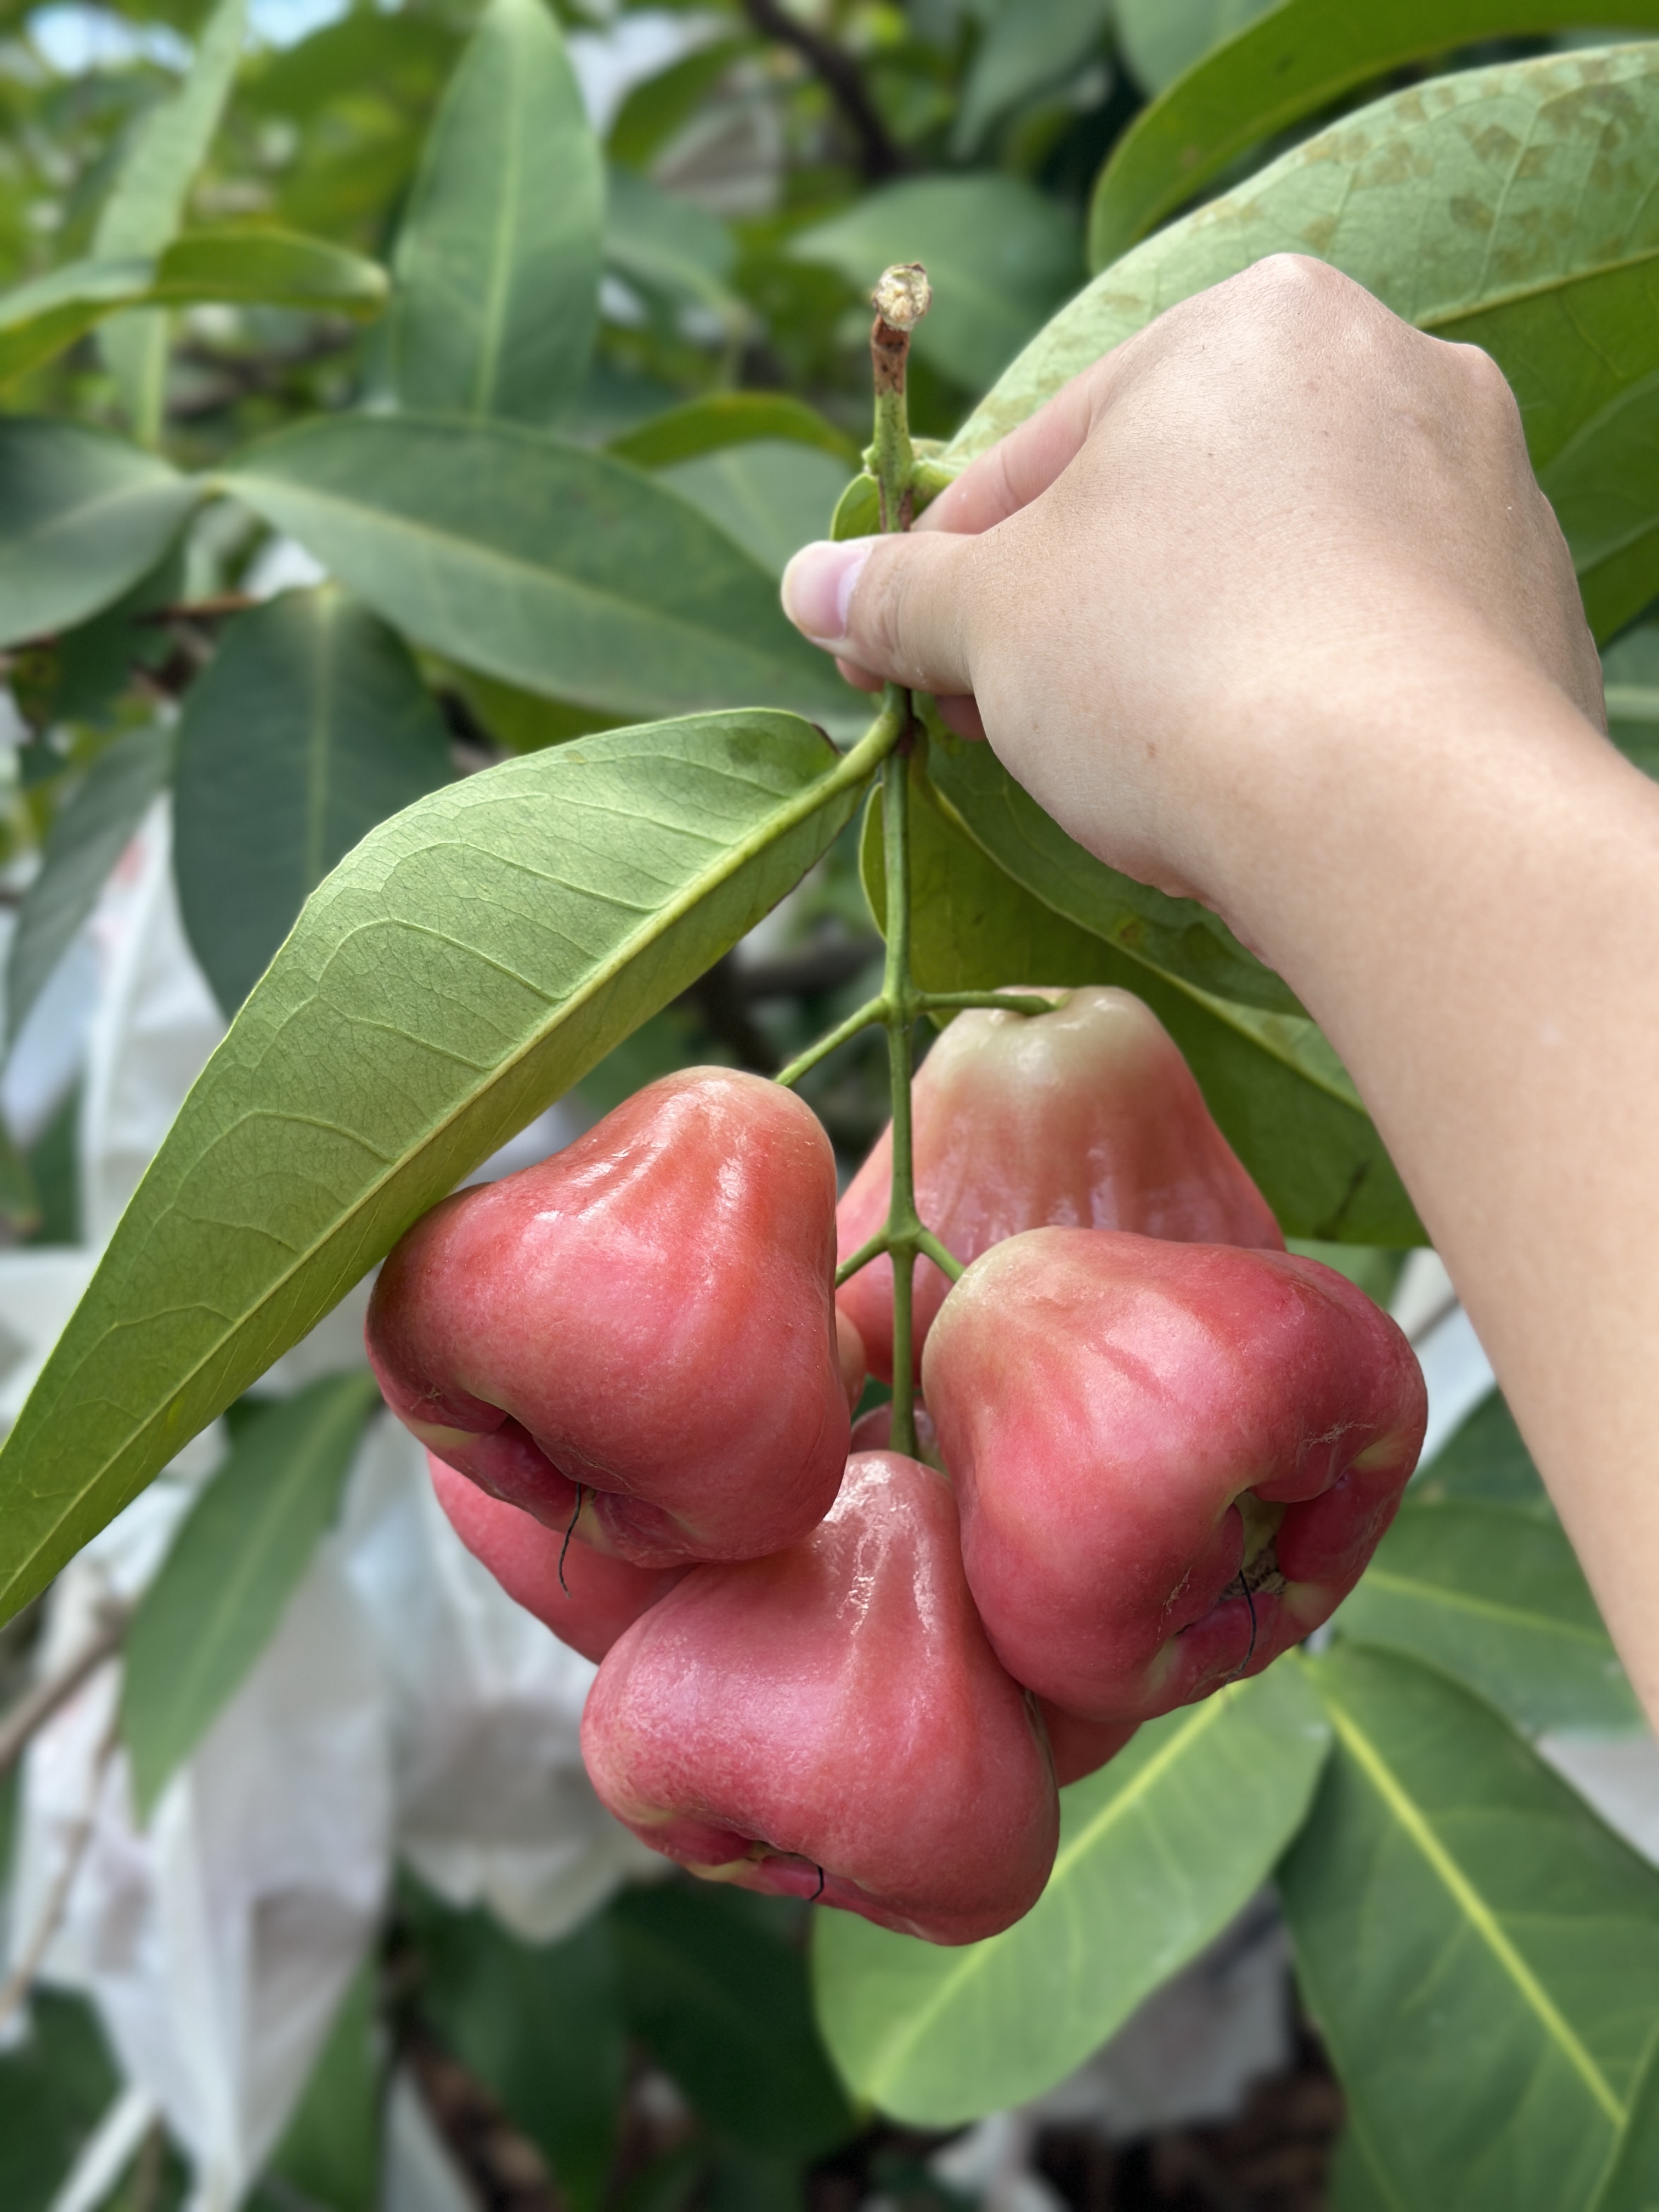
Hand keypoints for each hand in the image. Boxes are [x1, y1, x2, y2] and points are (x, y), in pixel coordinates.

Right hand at [783, 254, 1603, 949]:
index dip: (946, 568)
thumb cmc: (1170, 670)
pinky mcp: (1527, 617)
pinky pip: (1362, 645)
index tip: (895, 661)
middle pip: (1167, 506)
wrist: (1398, 815)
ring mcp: (1478, 495)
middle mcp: (1393, 372)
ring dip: (1171, 654)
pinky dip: (1288, 696)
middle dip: (1062, 615)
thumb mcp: (988, 622)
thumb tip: (808, 586)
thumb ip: (896, 593)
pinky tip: (1241, 778)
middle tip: (985, 717)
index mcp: (1254, 322)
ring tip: (1112, 764)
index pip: (1045, 450)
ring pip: (1268, 574)